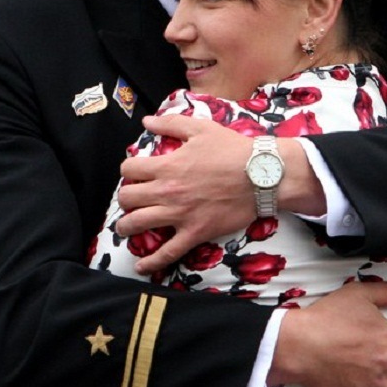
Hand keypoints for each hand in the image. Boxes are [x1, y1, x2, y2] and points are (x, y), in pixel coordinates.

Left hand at [117, 115, 256, 272]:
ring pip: (137, 225)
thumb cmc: (232, 150)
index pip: (129, 169)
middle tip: (131, 199)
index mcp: (167, 165)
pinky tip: (141, 267)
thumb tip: (147, 120)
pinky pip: (167, 253)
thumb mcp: (200, 129)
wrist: (261, 175)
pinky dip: (151, 262)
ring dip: (126, 227)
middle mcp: (167, 191)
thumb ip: (170, 123)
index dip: (128, 170)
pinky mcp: (195, 233)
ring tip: (127, 227)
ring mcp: (180, 215)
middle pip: (127, 199)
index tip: (135, 173)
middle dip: (125, 199)